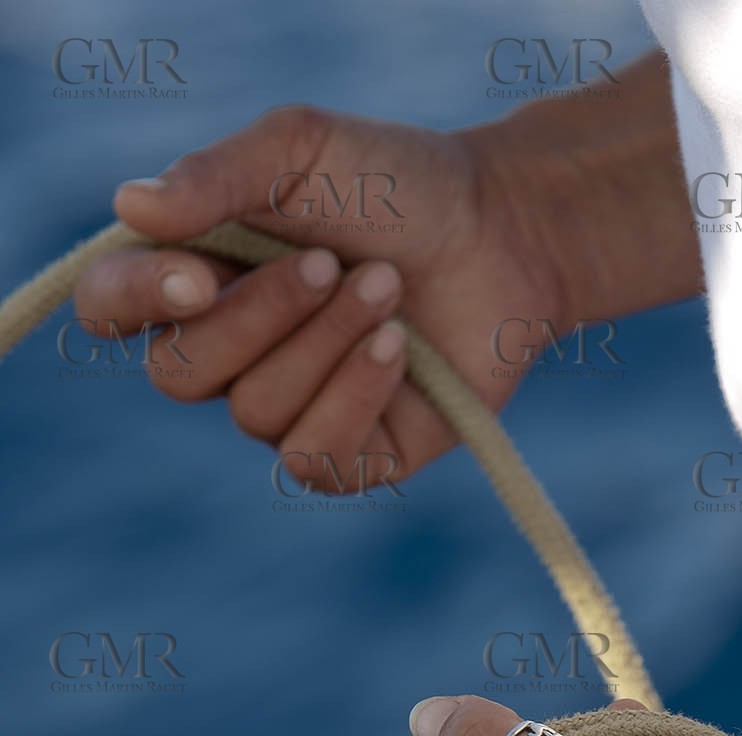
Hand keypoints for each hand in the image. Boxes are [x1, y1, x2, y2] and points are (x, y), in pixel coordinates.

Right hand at [72, 106, 565, 491]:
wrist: (503, 233)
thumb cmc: (395, 185)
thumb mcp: (302, 149)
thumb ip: (217, 175)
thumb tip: (131, 207)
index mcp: (195, 273)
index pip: (114, 307)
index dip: (135, 301)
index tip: (198, 274)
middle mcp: (230, 352)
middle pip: (180, 373)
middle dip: (260, 316)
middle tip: (333, 262)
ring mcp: (288, 410)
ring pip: (255, 411)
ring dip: (327, 342)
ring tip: (389, 287)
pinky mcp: (351, 458)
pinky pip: (314, 456)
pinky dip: (355, 395)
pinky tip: (398, 348)